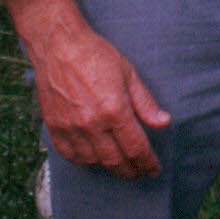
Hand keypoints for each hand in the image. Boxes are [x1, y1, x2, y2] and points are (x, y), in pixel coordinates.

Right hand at [4, 0, 170, 179]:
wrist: (58, 46)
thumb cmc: (96, 55)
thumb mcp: (128, 73)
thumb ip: (146, 103)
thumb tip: (164, 124)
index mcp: (114, 110)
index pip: (136, 148)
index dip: (148, 162)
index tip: (154, 169)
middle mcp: (92, 124)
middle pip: (116, 161)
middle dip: (131, 171)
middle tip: (140, 172)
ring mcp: (71, 128)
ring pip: (94, 162)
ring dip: (110, 168)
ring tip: (120, 165)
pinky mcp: (55, 128)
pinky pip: (71, 156)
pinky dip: (85, 161)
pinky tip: (94, 158)